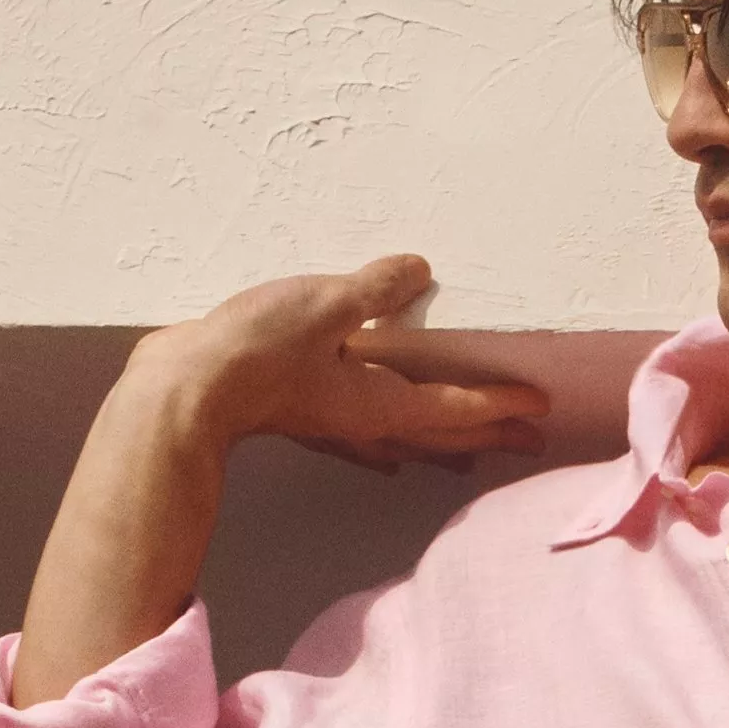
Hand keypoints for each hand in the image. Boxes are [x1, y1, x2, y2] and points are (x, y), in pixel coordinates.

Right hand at [126, 255, 549, 481]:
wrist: (188, 388)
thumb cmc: (258, 349)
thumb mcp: (325, 303)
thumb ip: (376, 288)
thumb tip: (418, 269)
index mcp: (384, 402)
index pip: (458, 405)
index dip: (500, 403)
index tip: (540, 407)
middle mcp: (369, 426)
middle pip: (444, 435)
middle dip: (489, 437)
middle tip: (532, 444)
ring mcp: (339, 430)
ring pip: (409, 445)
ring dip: (447, 449)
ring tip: (475, 456)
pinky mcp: (309, 422)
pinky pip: (369, 442)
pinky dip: (393, 448)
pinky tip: (389, 458)